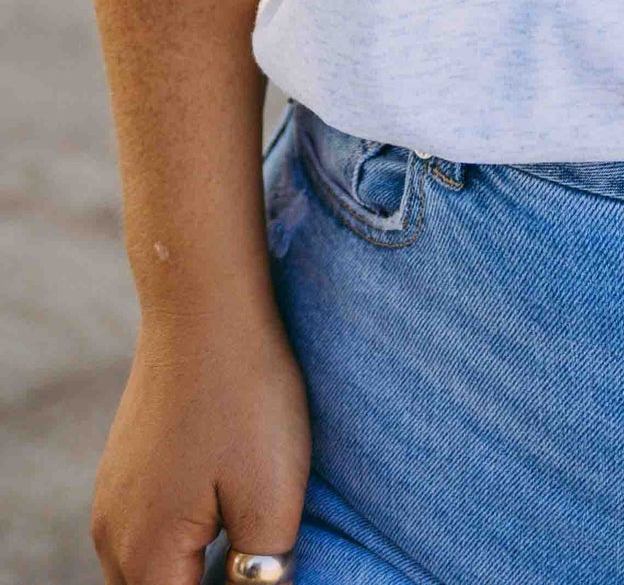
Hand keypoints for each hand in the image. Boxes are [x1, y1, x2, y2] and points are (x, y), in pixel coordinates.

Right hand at [91, 312, 308, 584]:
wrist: (205, 303)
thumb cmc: (245, 397)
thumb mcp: (271, 499)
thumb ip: (260, 575)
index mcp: (146, 557)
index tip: (259, 572)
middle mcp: (114, 536)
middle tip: (256, 566)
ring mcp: (113, 498)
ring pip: (147, 570)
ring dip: (188, 572)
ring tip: (243, 550)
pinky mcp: (125, 466)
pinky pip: (146, 530)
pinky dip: (178, 542)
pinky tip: (220, 515)